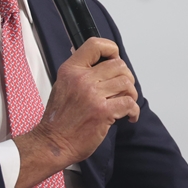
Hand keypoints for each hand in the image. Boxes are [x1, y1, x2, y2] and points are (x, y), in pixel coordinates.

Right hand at [13, 38, 139, 187]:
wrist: (53, 142)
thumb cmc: (59, 118)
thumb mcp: (62, 85)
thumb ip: (79, 72)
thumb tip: (99, 61)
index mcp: (71, 70)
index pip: (95, 45)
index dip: (110, 49)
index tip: (114, 58)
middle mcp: (82, 79)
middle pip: (118, 65)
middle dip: (126, 76)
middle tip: (124, 88)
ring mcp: (92, 95)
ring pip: (126, 83)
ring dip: (131, 93)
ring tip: (126, 102)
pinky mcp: (103, 112)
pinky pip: (129, 103)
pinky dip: (134, 110)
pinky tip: (129, 116)